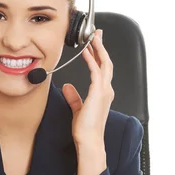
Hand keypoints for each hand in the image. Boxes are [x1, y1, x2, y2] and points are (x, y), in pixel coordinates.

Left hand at [62, 29, 113, 145]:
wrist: (89, 140)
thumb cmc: (85, 129)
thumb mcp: (77, 109)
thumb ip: (74, 97)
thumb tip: (68, 87)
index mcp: (103, 93)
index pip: (102, 69)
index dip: (99, 55)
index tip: (93, 45)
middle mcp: (106, 90)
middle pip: (107, 62)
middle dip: (101, 47)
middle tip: (97, 33)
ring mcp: (104, 91)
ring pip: (104, 64)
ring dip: (98, 49)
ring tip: (93, 37)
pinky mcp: (98, 93)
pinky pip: (96, 72)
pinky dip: (91, 60)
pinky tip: (86, 52)